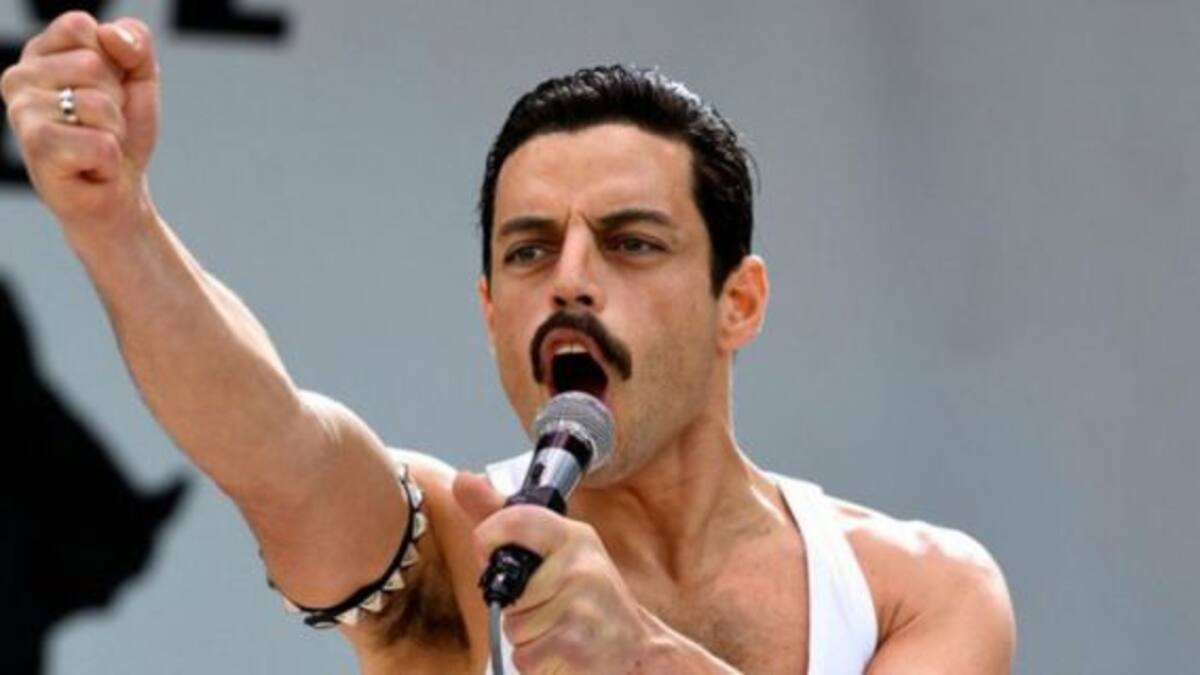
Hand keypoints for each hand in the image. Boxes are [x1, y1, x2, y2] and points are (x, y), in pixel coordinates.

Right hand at [1, 11, 159, 235]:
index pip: (82, 26)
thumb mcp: (139, 79)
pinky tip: (91, 167)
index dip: (114, 62)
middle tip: (103, 126)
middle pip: (93, 64)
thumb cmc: (120, 135)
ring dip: (114, 131)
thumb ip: (135, 43)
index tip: (108, 90)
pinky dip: (110, 159)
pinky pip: (101, 142)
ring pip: (98, 104)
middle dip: (116, 101)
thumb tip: (110, 34)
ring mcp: (22, 112)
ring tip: (97, 144)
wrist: (117, 193)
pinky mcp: (36, 146)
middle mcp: (19, 77)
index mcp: (40, 54)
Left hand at [454, 471, 656, 673]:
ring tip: (562, 631)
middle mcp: (579, 565)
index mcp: (573, 536)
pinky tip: (565, 652)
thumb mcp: (556, 552)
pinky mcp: (574, 644)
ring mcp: (579, 604)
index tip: (492, 552)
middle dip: (518, 609)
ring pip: (514, 627)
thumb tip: (463, 480)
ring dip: (530, 638)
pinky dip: (539, 663)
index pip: (515, 520)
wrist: (635, 649)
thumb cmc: (590, 601)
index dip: (489, 538)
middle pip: (505, 591)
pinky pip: (525, 657)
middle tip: (550, 608)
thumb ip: (506, 520)